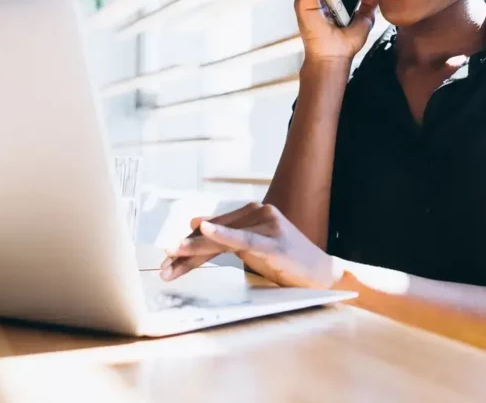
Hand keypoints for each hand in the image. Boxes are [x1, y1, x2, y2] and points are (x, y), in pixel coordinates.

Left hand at [160, 203, 340, 289]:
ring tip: (171, 257)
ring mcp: (267, 225)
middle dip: (186, 250)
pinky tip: (205, 230)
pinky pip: (243, 240)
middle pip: (214, 233)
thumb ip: (228, 235)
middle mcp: (259, 213)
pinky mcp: (274, 243)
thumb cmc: (287, 260)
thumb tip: (195, 223)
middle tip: (163, 263)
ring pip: (222, 239)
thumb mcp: (254, 246)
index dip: (189, 243)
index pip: (213, 228)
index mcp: (252, 213)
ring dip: (194, 250)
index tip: (168, 258)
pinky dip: (223, 235)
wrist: (322, 273)